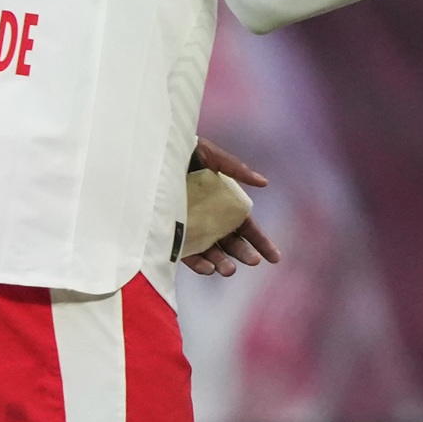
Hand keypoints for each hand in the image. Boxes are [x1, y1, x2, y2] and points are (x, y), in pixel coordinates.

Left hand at [183, 135, 281, 275]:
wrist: (147, 157)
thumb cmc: (181, 152)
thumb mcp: (211, 156)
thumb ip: (235, 168)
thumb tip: (264, 182)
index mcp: (223, 204)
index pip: (246, 227)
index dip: (260, 242)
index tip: (275, 258)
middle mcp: (209, 219)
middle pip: (231, 243)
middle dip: (243, 254)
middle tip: (252, 261)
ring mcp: (191, 229)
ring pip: (211, 252)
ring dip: (223, 263)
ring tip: (229, 269)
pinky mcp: (172, 236)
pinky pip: (187, 254)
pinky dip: (199, 264)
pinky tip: (209, 267)